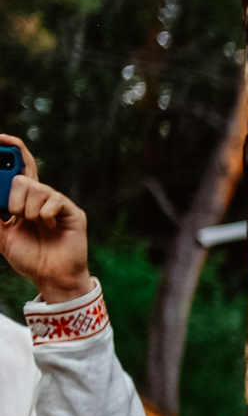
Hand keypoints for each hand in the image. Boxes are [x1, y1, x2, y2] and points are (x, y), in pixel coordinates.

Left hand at [0, 136, 95, 303]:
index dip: (9, 149)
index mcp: (23, 199)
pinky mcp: (71, 211)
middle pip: (22, 176)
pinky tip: (50, 227)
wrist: (51, 276)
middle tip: (14, 213)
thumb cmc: (29, 257)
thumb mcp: (1, 235)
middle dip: (11, 195)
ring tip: (35, 226)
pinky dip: (44, 216)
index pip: (16, 168)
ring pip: (33, 190)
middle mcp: (41, 197)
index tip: (0, 138)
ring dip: (26, 212)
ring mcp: (57, 203)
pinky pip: (52, 201)